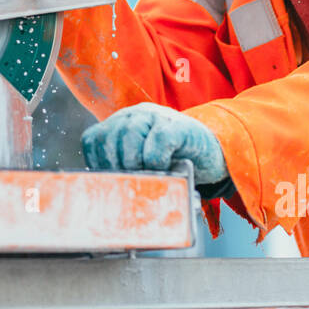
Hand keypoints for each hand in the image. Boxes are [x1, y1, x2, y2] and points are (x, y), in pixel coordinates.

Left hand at [81, 103, 228, 184]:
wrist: (214, 154)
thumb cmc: (177, 164)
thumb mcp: (144, 164)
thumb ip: (125, 169)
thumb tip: (106, 193)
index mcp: (123, 124)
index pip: (94, 139)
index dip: (98, 164)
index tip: (110, 183)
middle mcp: (137, 115)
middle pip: (110, 136)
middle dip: (116, 167)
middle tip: (130, 185)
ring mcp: (158, 116)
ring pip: (129, 134)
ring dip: (133, 163)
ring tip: (147, 178)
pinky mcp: (179, 126)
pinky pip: (158, 140)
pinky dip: (156, 160)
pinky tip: (165, 169)